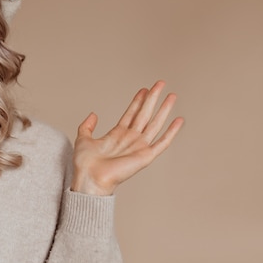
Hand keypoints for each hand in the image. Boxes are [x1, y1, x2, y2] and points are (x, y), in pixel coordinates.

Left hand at [71, 80, 183, 195]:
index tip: (144, 89)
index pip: (131, 113)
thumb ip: (86, 126)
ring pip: (155, 124)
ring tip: (172, 96)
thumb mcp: (83, 139)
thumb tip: (93, 114)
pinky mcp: (145, 157)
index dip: (138, 101)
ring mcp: (139, 147)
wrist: (90, 178)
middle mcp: (130, 139)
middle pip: (145, 114)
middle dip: (153, 98)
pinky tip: (178, 120)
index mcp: (117, 135)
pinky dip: (171, 132)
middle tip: (160, 83)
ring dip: (164, 109)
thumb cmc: (85, 164)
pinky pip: (162, 143)